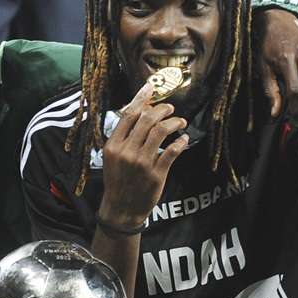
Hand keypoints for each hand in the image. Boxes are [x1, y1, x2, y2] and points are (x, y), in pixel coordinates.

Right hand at [100, 83, 188, 229]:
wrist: (121, 209)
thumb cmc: (118, 181)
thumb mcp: (113, 157)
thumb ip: (123, 137)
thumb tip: (140, 112)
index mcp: (113, 146)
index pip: (129, 115)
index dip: (142, 98)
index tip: (151, 88)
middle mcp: (127, 152)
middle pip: (147, 120)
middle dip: (162, 110)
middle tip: (170, 109)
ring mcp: (142, 163)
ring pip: (160, 132)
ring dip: (174, 122)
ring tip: (180, 122)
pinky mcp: (156, 174)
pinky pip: (172, 152)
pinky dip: (181, 142)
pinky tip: (184, 140)